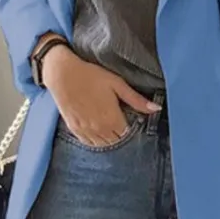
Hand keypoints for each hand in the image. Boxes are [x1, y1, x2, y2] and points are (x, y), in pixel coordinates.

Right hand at [42, 48, 161, 147]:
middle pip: (116, 141)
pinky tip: (98, 131)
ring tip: (110, 127)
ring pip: (103, 144)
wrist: (62, 74)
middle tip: (121, 123)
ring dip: (109, 139)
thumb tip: (156, 109)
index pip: (128, 135)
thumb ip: (136, 100)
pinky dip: (95, 140)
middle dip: (121, 135)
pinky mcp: (74, 129)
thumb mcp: (117, 84)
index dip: (131, 128)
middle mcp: (99, 129)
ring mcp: (86, 130)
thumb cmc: (91, 76)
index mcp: (112, 119)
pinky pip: (88, 143)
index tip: (131, 120)